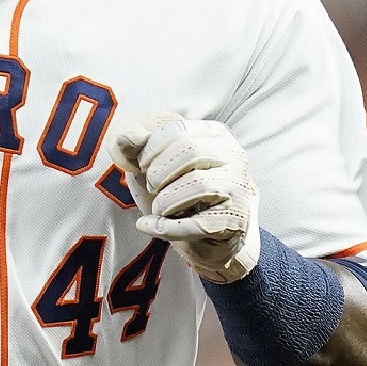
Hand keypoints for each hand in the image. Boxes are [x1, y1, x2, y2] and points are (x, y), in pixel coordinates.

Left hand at [109, 112, 260, 283]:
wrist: (208, 235)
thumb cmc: (179, 190)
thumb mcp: (154, 163)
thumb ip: (137, 145)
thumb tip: (129, 134)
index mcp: (215, 135)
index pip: (179, 130)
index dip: (152, 149)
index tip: (142, 165)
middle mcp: (233, 156)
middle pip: (190, 152)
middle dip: (159, 173)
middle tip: (151, 188)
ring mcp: (237, 188)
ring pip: (197, 185)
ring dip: (164, 201)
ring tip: (158, 208)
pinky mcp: (234, 220)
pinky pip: (196, 223)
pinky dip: (164, 227)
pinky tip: (148, 226)